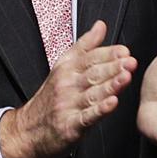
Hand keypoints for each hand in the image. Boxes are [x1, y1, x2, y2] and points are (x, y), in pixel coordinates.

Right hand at [0, 21, 134, 157]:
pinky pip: (87, 116)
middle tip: (130, 62)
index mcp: (67, 69)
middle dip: (113, 67)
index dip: (108, 54)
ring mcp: (68, 105)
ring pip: (93, 93)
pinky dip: (100, 110)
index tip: (124, 51)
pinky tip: (112, 103)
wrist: (26, 131)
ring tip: (126, 77)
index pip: (90, 58)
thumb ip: (85, 46)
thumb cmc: (50, 98)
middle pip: (93, 74)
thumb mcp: (63, 66)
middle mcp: (67, 85)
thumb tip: (100, 26)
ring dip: (111, 85)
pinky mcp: (70, 125)